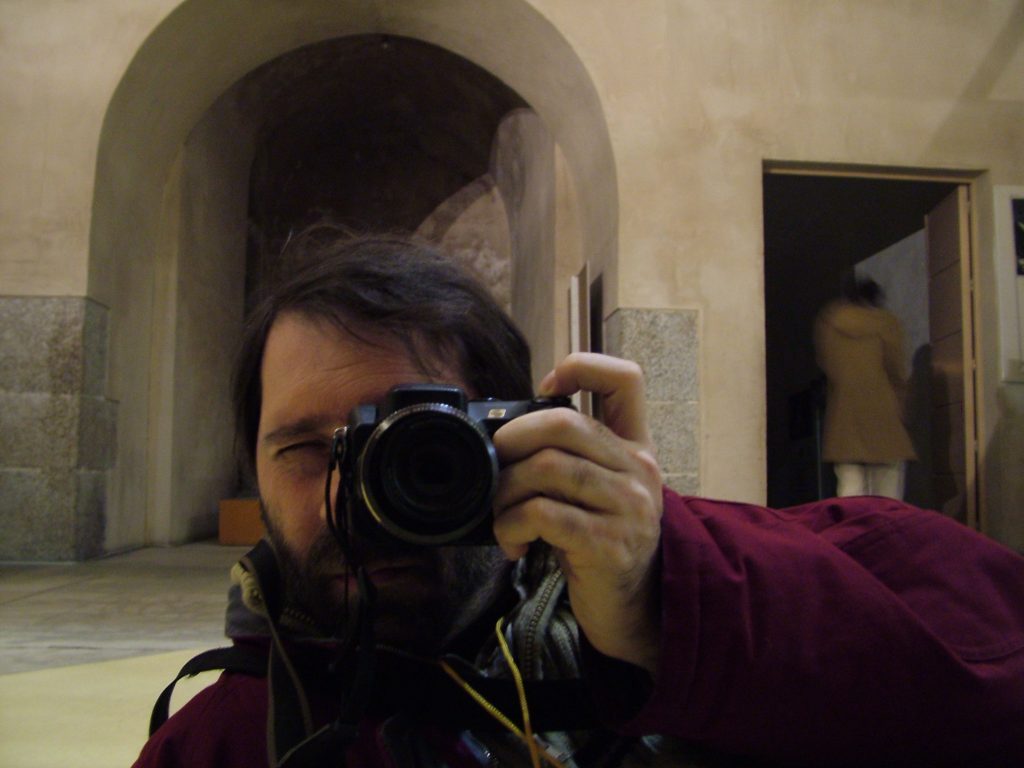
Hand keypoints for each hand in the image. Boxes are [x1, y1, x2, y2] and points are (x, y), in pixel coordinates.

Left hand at [492, 353, 663, 673]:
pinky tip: (510, 540)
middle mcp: (638, 470)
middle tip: (495, 466)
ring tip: (499, 512)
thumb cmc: (602, 542)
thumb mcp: (598, 490)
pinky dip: (511, 523)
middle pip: (564, 423)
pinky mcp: (609, 545)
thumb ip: (569, 457)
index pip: (626, 380)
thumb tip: (501, 434)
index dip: (581, 368)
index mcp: (635, 446)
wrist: (634, 607)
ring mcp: (628, 508)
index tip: (544, 390)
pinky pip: (544, 514)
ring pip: (548, 468)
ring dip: (505, 490)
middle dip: (512, 440)